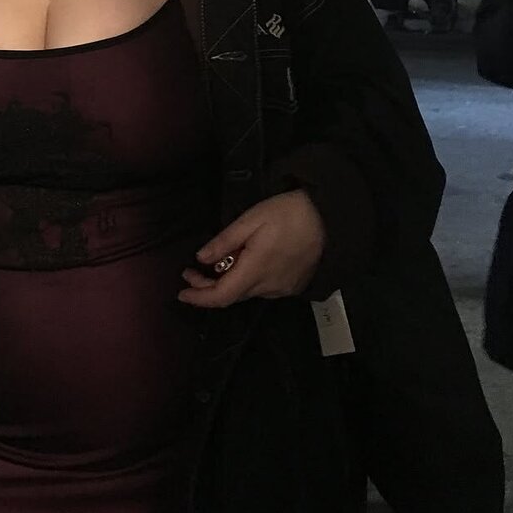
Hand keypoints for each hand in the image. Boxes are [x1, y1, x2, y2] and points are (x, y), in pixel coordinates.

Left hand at [179, 190, 324, 306]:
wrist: (331, 219)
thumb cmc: (289, 213)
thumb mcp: (251, 219)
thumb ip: (225, 241)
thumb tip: (202, 258)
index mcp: (256, 271)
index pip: (221, 296)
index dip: (199, 298)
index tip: (182, 293)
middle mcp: (269, 287)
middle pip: (232, 296)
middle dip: (208, 287)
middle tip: (192, 271)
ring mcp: (283, 289)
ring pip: (247, 293)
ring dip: (227, 283)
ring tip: (216, 264)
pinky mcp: (294, 286)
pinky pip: (262, 289)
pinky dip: (246, 281)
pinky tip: (242, 264)